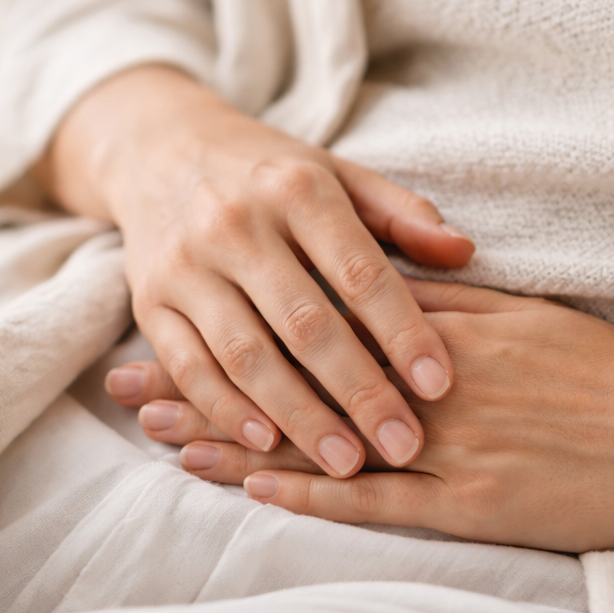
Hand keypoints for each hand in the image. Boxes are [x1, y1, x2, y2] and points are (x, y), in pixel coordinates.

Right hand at [34, 65, 474, 477]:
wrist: (161, 149)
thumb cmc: (272, 175)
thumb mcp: (338, 176)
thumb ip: (401, 216)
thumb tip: (464, 252)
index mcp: (296, 189)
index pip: (360, 272)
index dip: (403, 331)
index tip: (439, 385)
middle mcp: (236, 223)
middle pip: (306, 323)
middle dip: (359, 392)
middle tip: (404, 445)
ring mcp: (186, 265)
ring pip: (247, 355)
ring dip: (299, 417)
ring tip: (346, 463)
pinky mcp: (149, 301)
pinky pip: (189, 368)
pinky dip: (227, 411)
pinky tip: (269, 444)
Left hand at [133, 279, 613, 556]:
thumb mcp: (529, 315)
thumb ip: (452, 303)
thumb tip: (384, 286)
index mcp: (444, 327)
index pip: (316, 320)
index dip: (238, 323)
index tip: (170, 320)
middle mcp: (430, 380)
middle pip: (296, 376)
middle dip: (206, 377)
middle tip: (123, 380)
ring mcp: (449, 444)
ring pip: (318, 437)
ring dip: (234, 435)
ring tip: (157, 433)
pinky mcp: (473, 503)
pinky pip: (376, 502)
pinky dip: (309, 492)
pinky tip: (251, 486)